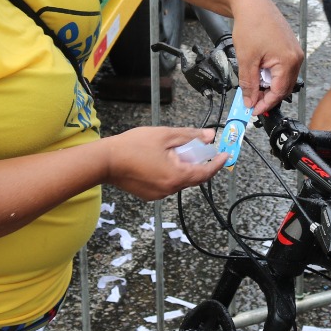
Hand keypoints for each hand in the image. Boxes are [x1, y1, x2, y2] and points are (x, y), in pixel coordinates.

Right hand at [102, 126, 224, 200]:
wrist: (106, 161)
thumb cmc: (133, 146)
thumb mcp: (165, 135)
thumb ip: (189, 136)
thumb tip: (209, 136)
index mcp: (177, 176)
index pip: (205, 172)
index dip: (217, 163)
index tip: (225, 155)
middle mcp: (170, 189)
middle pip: (193, 177)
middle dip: (198, 163)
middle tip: (198, 148)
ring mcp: (159, 194)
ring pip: (179, 181)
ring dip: (183, 168)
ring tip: (173, 152)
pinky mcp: (149, 195)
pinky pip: (167, 184)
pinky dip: (170, 173)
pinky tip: (160, 161)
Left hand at [230, 0, 302, 114]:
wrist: (251, 3)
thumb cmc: (251, 24)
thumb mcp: (246, 60)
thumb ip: (249, 84)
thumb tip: (250, 101)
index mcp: (289, 61)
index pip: (279, 92)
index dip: (265, 104)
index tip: (253, 110)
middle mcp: (296, 57)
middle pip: (283, 87)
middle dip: (267, 96)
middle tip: (251, 100)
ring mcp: (294, 51)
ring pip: (283, 78)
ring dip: (268, 84)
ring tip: (253, 84)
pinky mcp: (289, 46)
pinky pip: (283, 67)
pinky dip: (271, 74)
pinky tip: (258, 72)